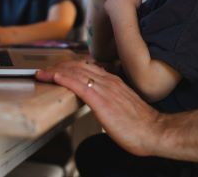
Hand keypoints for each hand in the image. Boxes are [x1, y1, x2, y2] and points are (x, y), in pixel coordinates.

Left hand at [35, 60, 160, 156]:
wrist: (154, 131)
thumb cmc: (141, 124)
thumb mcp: (122, 105)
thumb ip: (110, 99)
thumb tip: (99, 102)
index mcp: (113, 81)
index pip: (86, 67)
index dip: (68, 67)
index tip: (56, 69)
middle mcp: (109, 81)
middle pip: (78, 67)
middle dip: (58, 66)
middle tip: (44, 70)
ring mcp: (105, 89)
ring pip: (76, 73)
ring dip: (57, 71)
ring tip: (43, 73)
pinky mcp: (102, 101)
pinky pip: (80, 85)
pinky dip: (65, 79)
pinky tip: (55, 77)